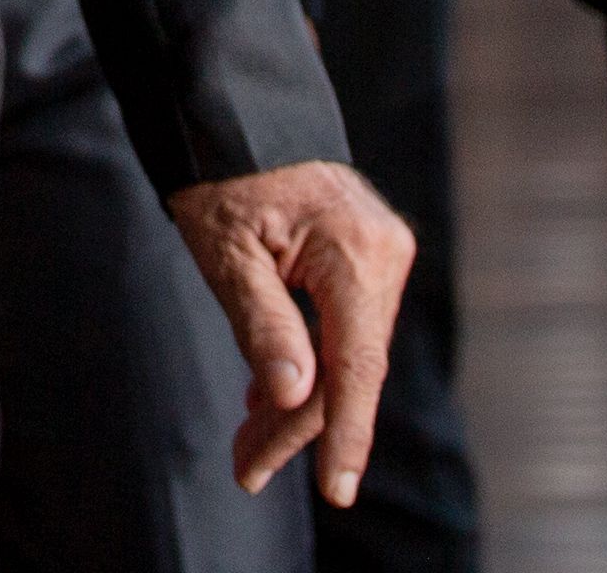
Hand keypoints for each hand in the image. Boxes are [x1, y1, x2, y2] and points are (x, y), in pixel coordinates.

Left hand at [171, 157, 413, 505]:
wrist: (236, 114)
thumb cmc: (223, 177)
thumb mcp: (227, 256)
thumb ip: (265, 327)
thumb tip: (295, 398)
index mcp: (355, 254)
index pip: (356, 367)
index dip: (345, 436)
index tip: (334, 492)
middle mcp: (383, 254)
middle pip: (347, 368)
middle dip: (296, 426)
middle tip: (246, 470)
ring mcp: (381, 254)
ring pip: (346, 353)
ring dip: (298, 401)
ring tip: (249, 444)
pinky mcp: (368, 257)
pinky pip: (343, 327)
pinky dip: (308, 364)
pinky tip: (270, 397)